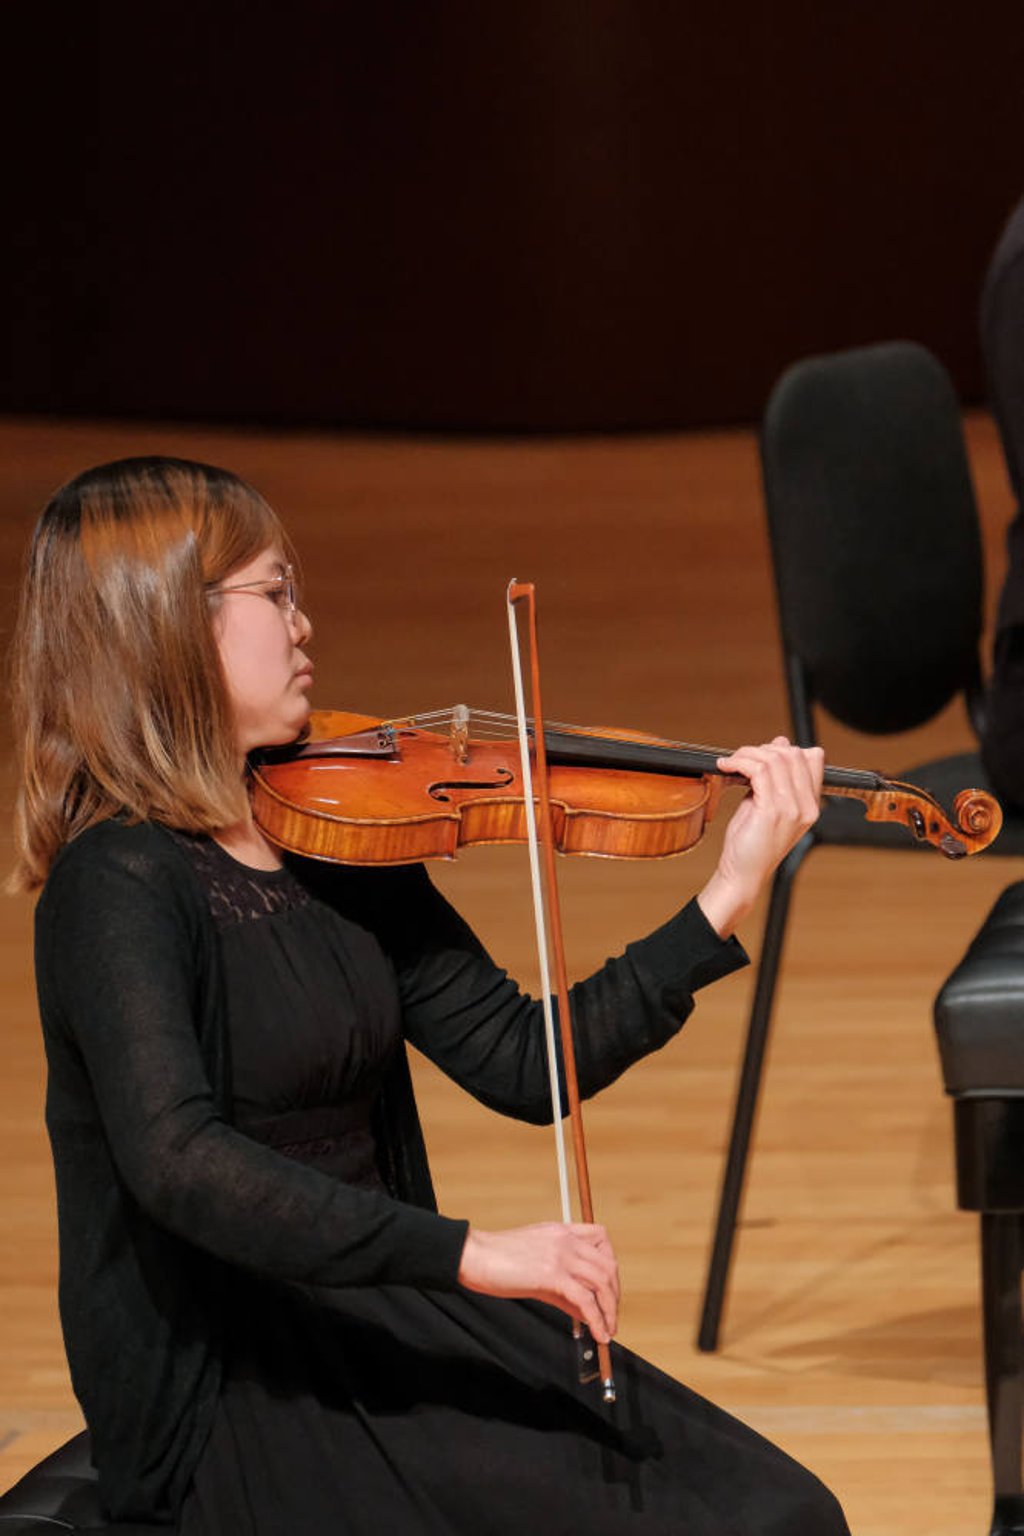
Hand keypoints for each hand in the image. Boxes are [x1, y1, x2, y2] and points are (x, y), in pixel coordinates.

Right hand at [457, 1221, 619, 1342]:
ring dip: (610, 1310)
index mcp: (561, 1231)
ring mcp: (560, 1255)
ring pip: (602, 1282)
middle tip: (611, 1315)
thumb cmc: (497, 1261)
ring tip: (607, 1330)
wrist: (474, 1256)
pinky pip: (585, 1300)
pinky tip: (597, 1333)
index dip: (610, 1265)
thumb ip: (562, 1286)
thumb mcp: (536, 1266)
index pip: (602, 1239)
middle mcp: (566, 1239)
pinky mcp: (552, 1275)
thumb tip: (584, 1311)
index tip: (608, 1287)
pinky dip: (597, 1319)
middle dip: (614, 1294)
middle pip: (608, 1264)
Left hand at [697, 736, 823, 936]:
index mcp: (811, 804)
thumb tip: (780, 742)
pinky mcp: (772, 811)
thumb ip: (776, 776)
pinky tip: (726, 766)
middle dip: (762, 749)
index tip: (760, 756)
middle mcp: (807, 806)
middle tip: (740, 758)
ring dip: (747, 754)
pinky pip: (758, 771)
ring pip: (774, 759)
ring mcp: (792, 809)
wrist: (742, 875)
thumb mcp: (767, 803)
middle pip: (793, 754)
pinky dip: (739, 762)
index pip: (813, 758)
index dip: (785, 749)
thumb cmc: (751, 843)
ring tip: (730, 762)